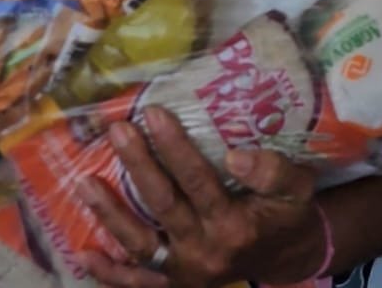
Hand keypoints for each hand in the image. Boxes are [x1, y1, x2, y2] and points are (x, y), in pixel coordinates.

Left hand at [79, 110, 325, 287]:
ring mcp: (186, 272)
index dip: (174, 148)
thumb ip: (273, 170)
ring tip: (84, 182)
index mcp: (234, 225)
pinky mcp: (174, 284)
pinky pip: (138, 284)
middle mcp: (206, 252)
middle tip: (118, 129)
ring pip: (141, 245)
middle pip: (163, 205)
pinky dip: (110, 273)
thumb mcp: (296, 188)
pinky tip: (85, 252)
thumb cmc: (286, 213)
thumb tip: (235, 156)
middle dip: (138, 165)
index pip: (198, 182)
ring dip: (110, 215)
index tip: (153, 112)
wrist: (286, 258)